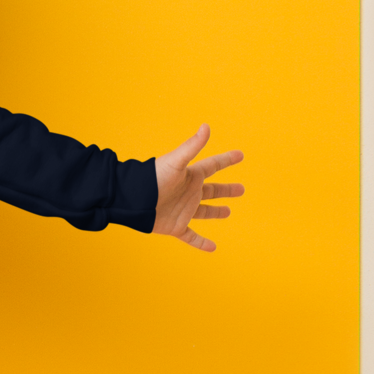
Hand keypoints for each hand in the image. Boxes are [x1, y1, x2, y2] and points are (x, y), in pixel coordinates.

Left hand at [153, 123, 245, 251]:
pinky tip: (213, 248)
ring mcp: (183, 210)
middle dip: (226, 190)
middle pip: (212, 190)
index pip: (213, 166)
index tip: (240, 155)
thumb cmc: (152, 179)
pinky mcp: (175, 226)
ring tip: (228, 211)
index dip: (226, 160)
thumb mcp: (175, 162)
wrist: (132, 200)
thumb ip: (192, 146)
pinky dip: (201, 243)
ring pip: (204, 212)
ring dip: (216, 212)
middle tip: (241, 189)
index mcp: (190, 176)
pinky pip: (191, 236)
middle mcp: (189, 192)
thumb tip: (206, 126)